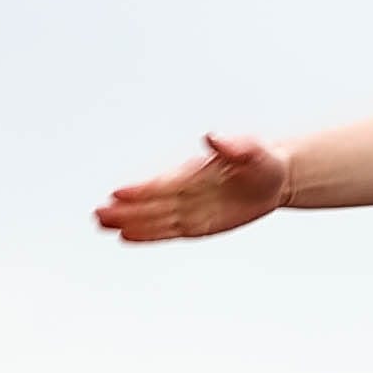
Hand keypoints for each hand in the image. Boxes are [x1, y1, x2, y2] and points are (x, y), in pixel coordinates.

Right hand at [94, 134, 290, 242]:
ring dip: (130, 222)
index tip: (118, 192)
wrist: (273, 178)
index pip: (164, 183)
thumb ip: (234, 146)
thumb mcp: (254, 152)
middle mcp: (186, 190)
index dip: (142, 189)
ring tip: (101, 224)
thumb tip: (214, 136)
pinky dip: (149, 234)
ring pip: (156, 218)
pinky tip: (127, 236)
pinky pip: (170, 230)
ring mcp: (190, 208)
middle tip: (98, 214)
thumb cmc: (262, 162)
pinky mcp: (197, 224)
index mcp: (196, 172)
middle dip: (126, 209)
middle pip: (151, 202)